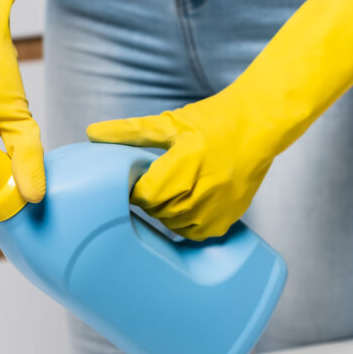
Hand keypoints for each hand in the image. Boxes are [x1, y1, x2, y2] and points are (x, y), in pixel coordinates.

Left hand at [88, 0, 352, 240]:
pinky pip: (199, 233)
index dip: (133, 191)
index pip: (146, 194)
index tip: (130, 183)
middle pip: (160, 212)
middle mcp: (205, 187)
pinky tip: (184, 209)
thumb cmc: (214, 120)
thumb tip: (91, 132)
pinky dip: (187, 225)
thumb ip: (128, 132)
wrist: (260, 124)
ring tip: (165, 197)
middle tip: (145, 190)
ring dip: (166, 215)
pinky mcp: (231, 215)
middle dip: (148, 203)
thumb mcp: (168, 122)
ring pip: (178, 225)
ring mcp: (220, 204)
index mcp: (186, 161)